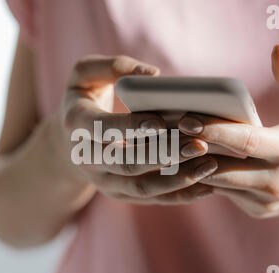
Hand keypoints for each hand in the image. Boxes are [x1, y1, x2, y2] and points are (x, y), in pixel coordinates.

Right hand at [56, 55, 217, 204]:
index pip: (103, 129)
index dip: (131, 127)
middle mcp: (87, 158)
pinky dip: (179, 195)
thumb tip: (153, 76)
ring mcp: (103, 180)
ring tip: (210, 166)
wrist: (68, 141)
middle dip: (164, 155)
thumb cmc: (84, 99)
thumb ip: (115, 66)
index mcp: (78, 124)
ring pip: (141, 188)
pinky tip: (206, 186)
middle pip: (126, 163)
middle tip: (199, 145)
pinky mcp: (119, 193)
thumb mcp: (85, 74)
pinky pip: (150, 199)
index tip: (161, 121)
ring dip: (177, 180)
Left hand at [179, 45, 278, 216]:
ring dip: (192, 166)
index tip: (186, 118)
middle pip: (221, 168)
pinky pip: (224, 192)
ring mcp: (265, 201)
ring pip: (217, 183)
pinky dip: (207, 176)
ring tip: (169, 145)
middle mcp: (276, 181)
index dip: (214, 130)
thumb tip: (276, 50)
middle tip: (164, 133)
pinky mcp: (257, 210)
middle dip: (191, 151)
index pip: (245, 141)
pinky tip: (190, 160)